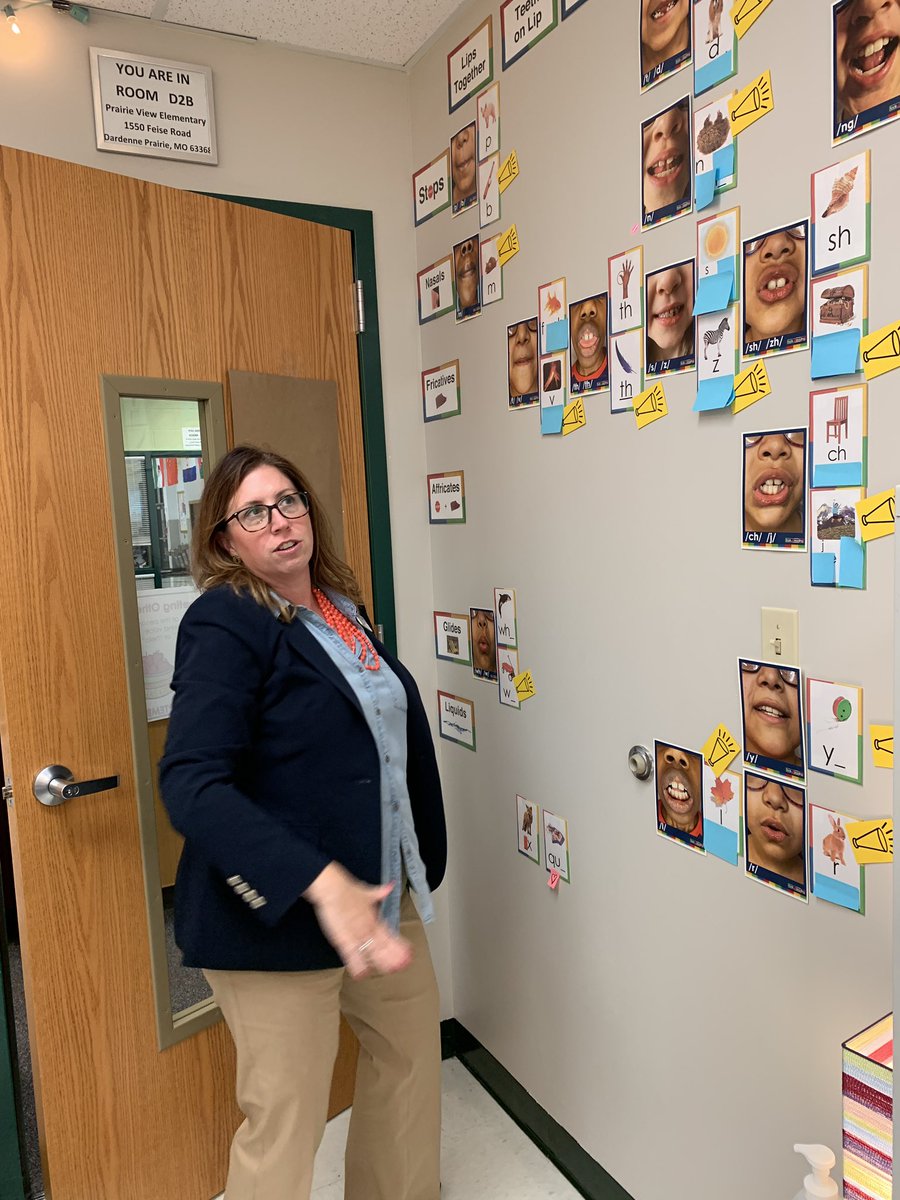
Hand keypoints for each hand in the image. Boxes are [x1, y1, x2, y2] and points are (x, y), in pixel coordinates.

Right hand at [303, 862, 412, 978]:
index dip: (399, 946)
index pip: (390, 936)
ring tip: (391, 971)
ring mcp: (357, 935)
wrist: (332, 888)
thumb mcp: (367, 891)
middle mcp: (369, 929)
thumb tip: (391, 885)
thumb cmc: (347, 889)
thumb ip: (380, 892)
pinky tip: (362, 975)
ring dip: (382, 962)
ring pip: (372, 953)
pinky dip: (357, 966)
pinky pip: (352, 956)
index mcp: (374, 919)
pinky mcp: (343, 940)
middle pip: (384, 947)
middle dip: (394, 957)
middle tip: (403, 966)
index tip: (408, 953)